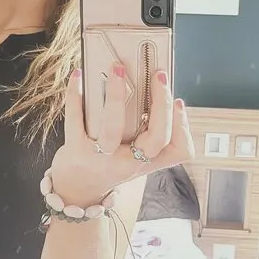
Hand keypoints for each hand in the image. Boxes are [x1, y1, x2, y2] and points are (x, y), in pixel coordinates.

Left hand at [48, 64, 194, 204]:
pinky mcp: (76, 151)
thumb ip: (148, 131)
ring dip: (115, 96)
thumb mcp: (136, 156)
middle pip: (155, 139)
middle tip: (159, 76)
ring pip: (113, 128)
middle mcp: (128, 162)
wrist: (77, 189)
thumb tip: (152, 90)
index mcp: (147, 161)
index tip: (178, 101)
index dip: (182, 126)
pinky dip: (75, 96)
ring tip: (118, 70)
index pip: (178, 150)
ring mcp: (102, 159)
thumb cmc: (108, 165)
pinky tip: (79, 76)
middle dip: (161, 105)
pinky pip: (75, 121)